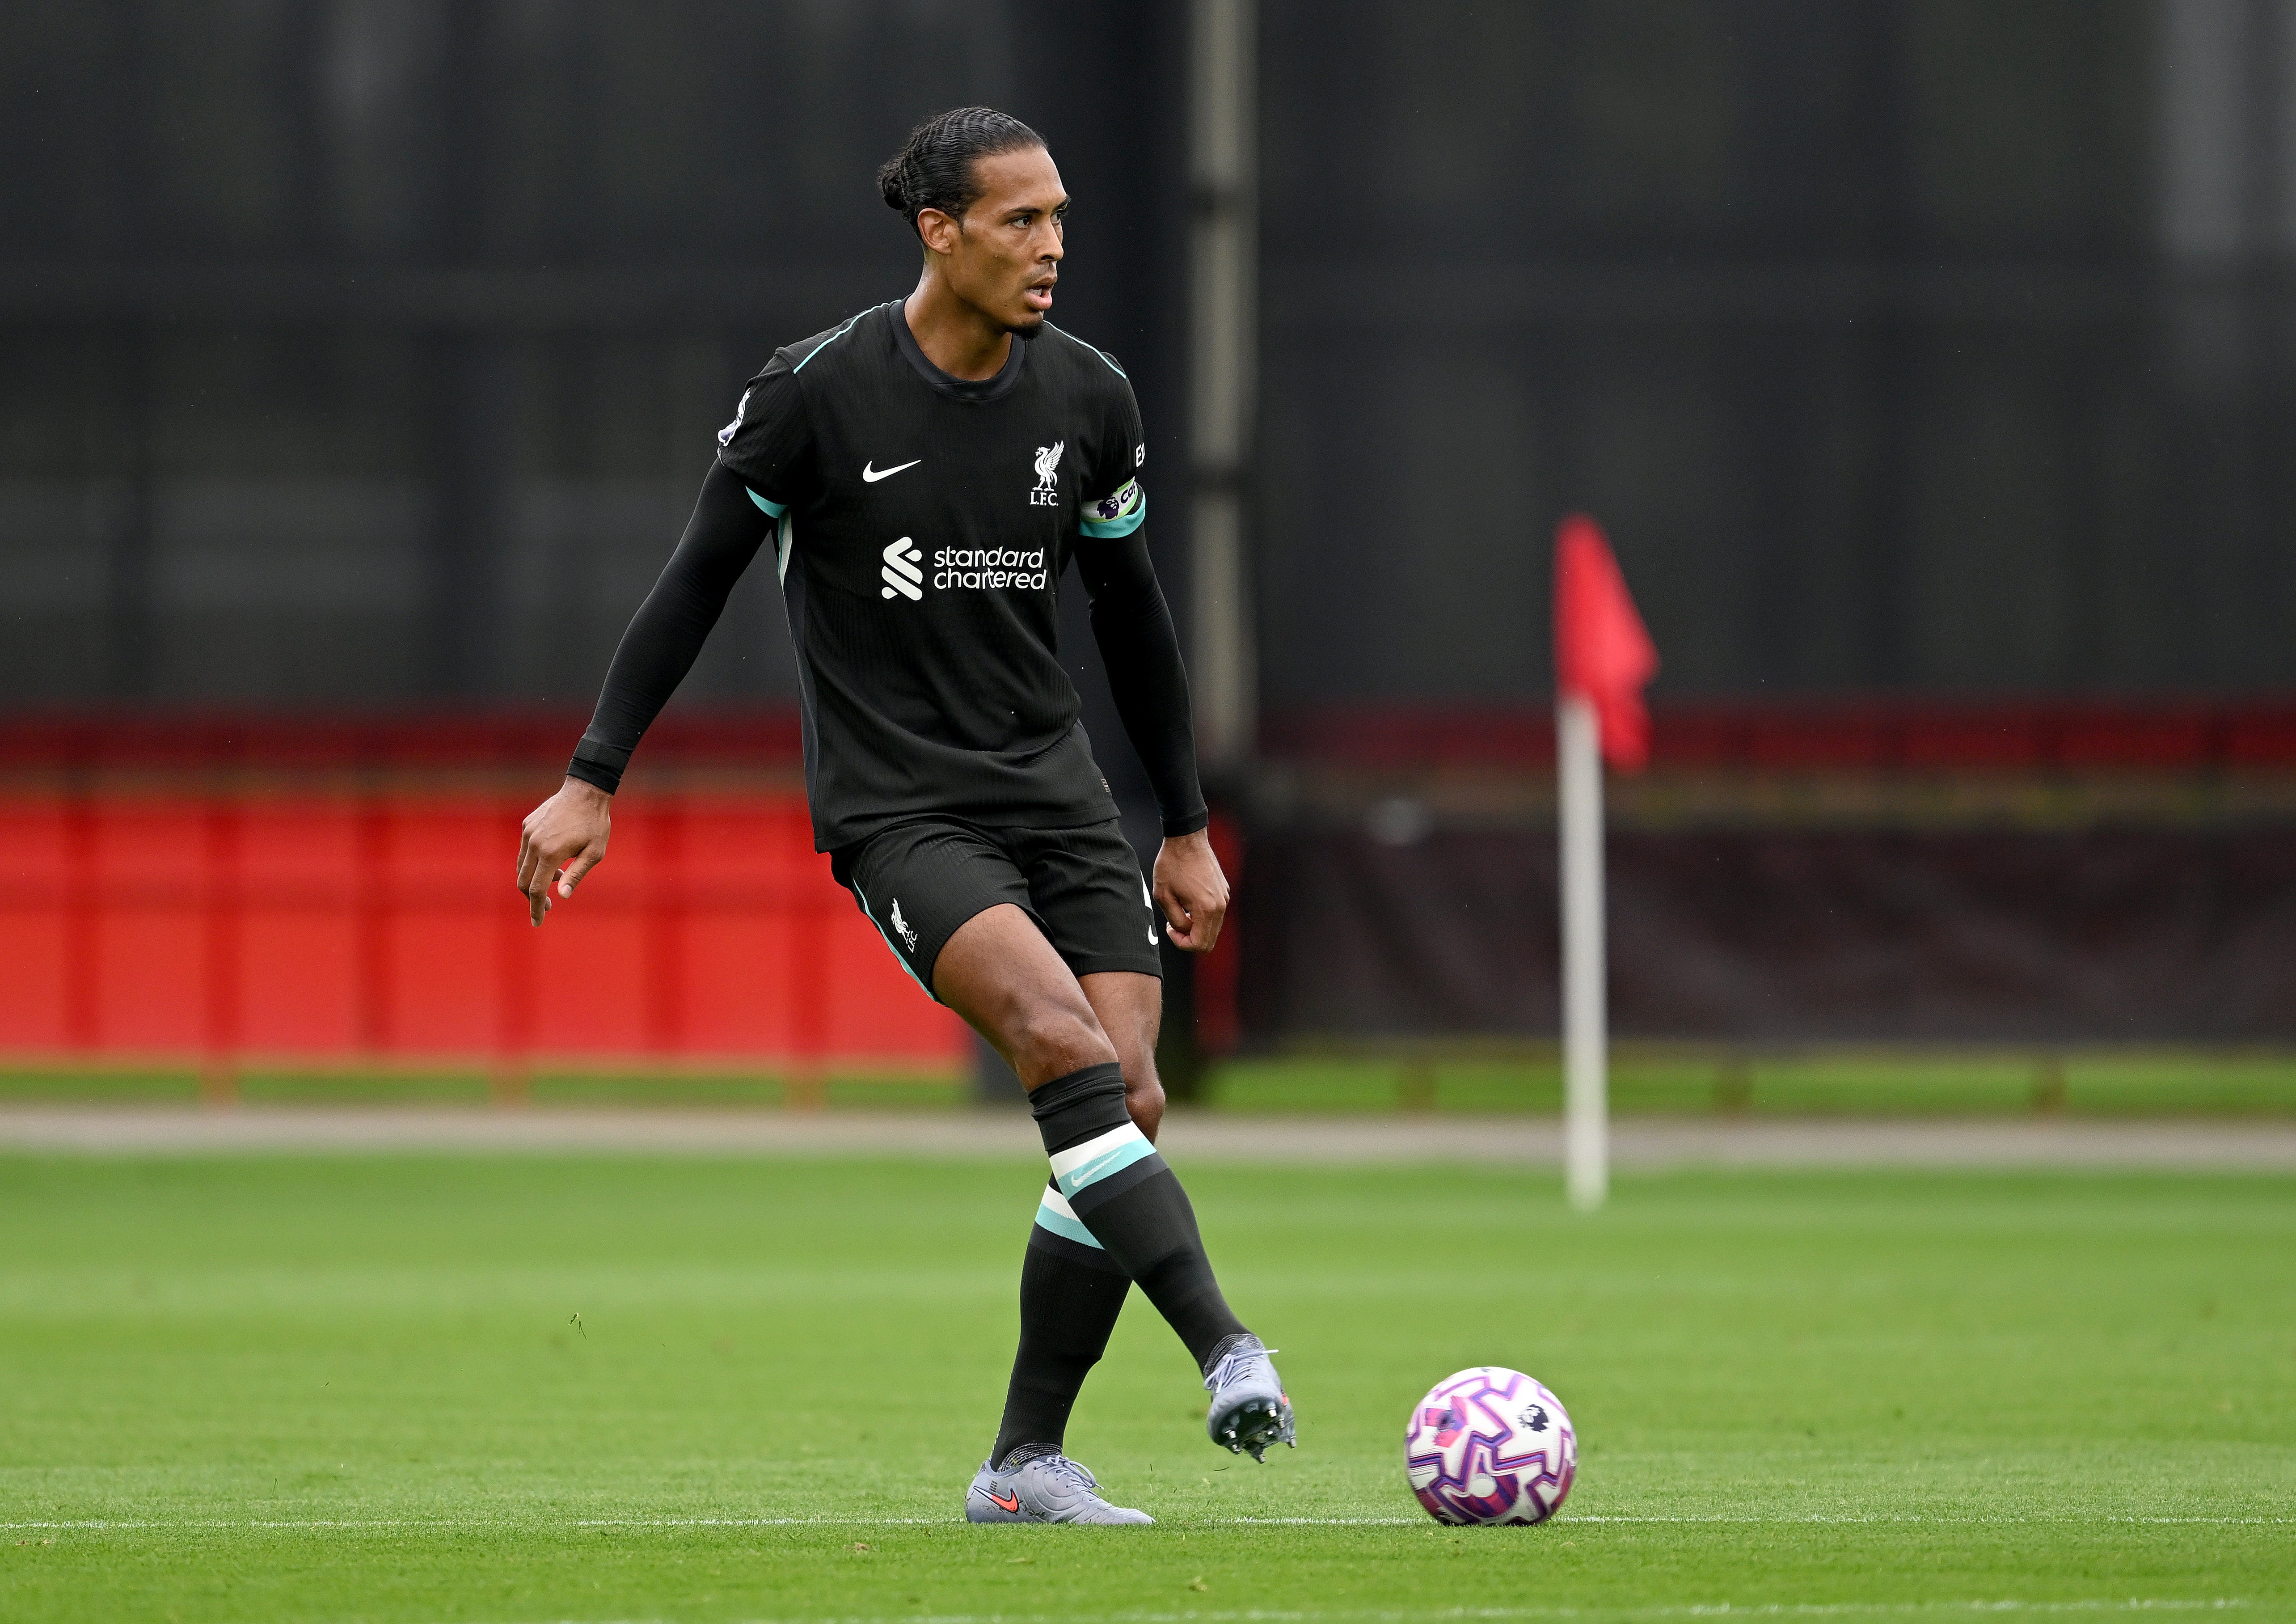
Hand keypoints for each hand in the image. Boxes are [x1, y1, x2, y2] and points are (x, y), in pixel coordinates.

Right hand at [517, 777, 611, 925]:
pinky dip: (533, 863)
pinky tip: (552, 861)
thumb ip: (576, 875)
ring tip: (557, 878)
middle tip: (549, 906)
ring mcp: (528, 834)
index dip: (536, 909)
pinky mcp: (527, 825)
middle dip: (533, 898)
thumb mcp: (594, 853)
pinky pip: (524, 851)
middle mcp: (534, 844)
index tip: (538, 923)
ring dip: (534, 880)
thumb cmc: (595, 824)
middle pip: (523, 881)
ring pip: (521, 867)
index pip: (537, 890)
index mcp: (550, 854)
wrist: (585, 791)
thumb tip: (562, 896)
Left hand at [1152, 829, 1227, 952]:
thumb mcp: (1163, 896)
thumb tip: (1185, 930)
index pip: (1199, 945)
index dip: (1181, 942)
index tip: (1169, 927)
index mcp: (1206, 909)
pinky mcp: (1224, 891)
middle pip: (1209, 941)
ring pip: (1213, 928)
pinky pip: (1215, 914)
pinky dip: (1202, 916)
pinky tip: (1188, 900)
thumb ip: (1176, 920)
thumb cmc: (1171, 865)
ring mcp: (1225, 898)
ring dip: (1196, 927)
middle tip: (1173, 923)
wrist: (1187, 839)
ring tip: (1180, 910)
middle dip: (1189, 938)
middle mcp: (1220, 906)